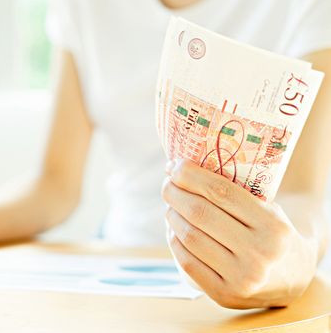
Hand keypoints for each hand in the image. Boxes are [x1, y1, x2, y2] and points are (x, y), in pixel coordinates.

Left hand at [161, 159, 318, 308]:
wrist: (294, 280)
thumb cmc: (273, 235)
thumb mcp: (270, 211)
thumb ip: (236, 195)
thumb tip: (183, 172)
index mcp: (273, 226)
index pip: (221, 192)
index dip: (190, 175)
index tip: (174, 166)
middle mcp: (258, 254)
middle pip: (200, 213)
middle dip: (175, 193)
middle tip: (167, 183)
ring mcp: (241, 279)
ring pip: (189, 237)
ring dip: (172, 215)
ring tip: (170, 205)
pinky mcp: (224, 295)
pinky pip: (187, 261)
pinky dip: (174, 240)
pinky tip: (173, 228)